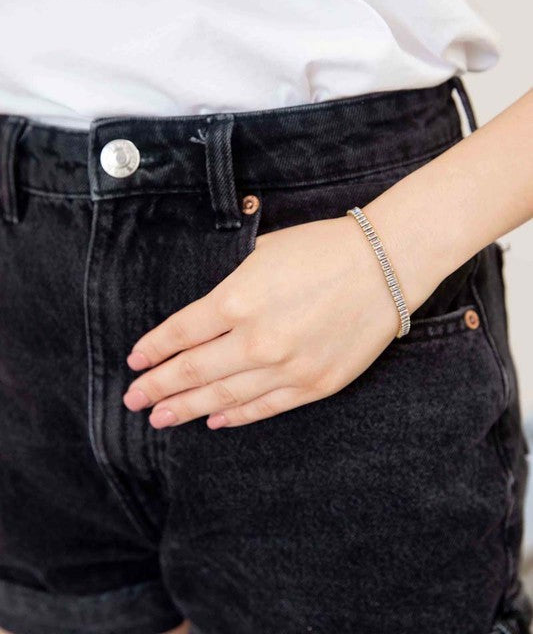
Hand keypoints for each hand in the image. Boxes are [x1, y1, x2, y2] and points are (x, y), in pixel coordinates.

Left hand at [122, 213, 410, 428]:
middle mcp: (256, 339)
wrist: (385, 265)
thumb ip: (229, 287)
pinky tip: (214, 420)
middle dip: (157, 387)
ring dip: (188, 408)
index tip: (135, 362)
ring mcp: (287, 367)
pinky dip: (236, 416)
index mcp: (238, 299)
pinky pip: (265, 407)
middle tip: (134, 400)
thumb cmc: (323, 249)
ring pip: (224, 396)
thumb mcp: (263, 253)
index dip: (153, 350)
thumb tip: (203, 317)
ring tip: (161, 417)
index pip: (180, 332)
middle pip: (193, 371)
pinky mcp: (314, 384)